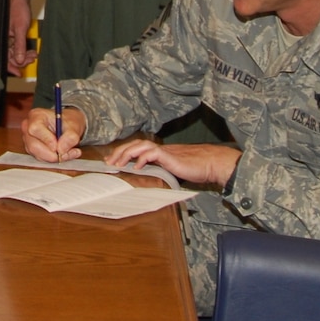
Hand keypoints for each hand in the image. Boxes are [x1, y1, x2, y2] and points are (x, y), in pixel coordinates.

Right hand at [7, 0, 33, 73]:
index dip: (10, 67)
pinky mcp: (12, 35)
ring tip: (33, 55)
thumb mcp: (20, 28)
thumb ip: (19, 45)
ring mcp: (7, 38)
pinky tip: (31, 51)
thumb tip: (20, 60)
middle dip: (21, 60)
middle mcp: (2, 39)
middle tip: (31, 59)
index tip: (19, 73)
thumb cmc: (17, 8)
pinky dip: (23, 50)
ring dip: (24, 56)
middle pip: (9, 57)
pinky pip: (16, 47)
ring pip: (14, 53)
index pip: (3, 57)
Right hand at [20, 104, 84, 161]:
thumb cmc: (68, 121)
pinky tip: (65, 155)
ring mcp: (28, 140)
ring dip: (54, 157)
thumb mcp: (74, 125)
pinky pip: (41, 159)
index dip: (46, 139)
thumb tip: (62, 149)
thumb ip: (70, 136)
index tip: (58, 146)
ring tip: (70, 153)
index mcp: (36, 116)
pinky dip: (53, 159)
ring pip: (37, 155)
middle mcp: (28, 127)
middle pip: (33, 145)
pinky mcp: (32, 150)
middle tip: (66, 154)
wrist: (68, 125)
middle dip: (50, 154)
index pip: (35, 129)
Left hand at [107, 138, 239, 187]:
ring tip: (118, 163)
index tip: (113, 160)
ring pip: (140, 146)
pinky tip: (136, 166)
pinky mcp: (170, 156)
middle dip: (120, 152)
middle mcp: (160, 149)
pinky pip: (152, 153)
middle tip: (109, 162)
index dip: (124, 152)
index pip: (138, 148)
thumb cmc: (197, 167)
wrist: (211, 163)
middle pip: (135, 144)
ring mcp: (165, 151)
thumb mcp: (175, 170)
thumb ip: (164, 170)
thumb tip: (153, 176)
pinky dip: (142, 158)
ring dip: (127, 154)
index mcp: (160, 152)